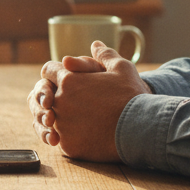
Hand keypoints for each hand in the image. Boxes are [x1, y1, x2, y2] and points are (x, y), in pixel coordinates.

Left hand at [27, 42, 150, 161]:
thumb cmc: (131, 95)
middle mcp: (59, 102)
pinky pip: (63, 140)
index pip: (48, 72)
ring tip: (85, 121)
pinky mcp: (68, 146)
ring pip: (54, 120)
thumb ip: (104, 55)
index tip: (68, 79)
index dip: (58, 73)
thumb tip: (96, 44)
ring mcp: (62, 126)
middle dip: (59, 96)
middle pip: (49, 96)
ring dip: (64, 118)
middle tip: (78, 103)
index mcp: (68, 80)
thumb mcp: (121, 68)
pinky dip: (73, 138)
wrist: (141, 129)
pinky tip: (88, 136)